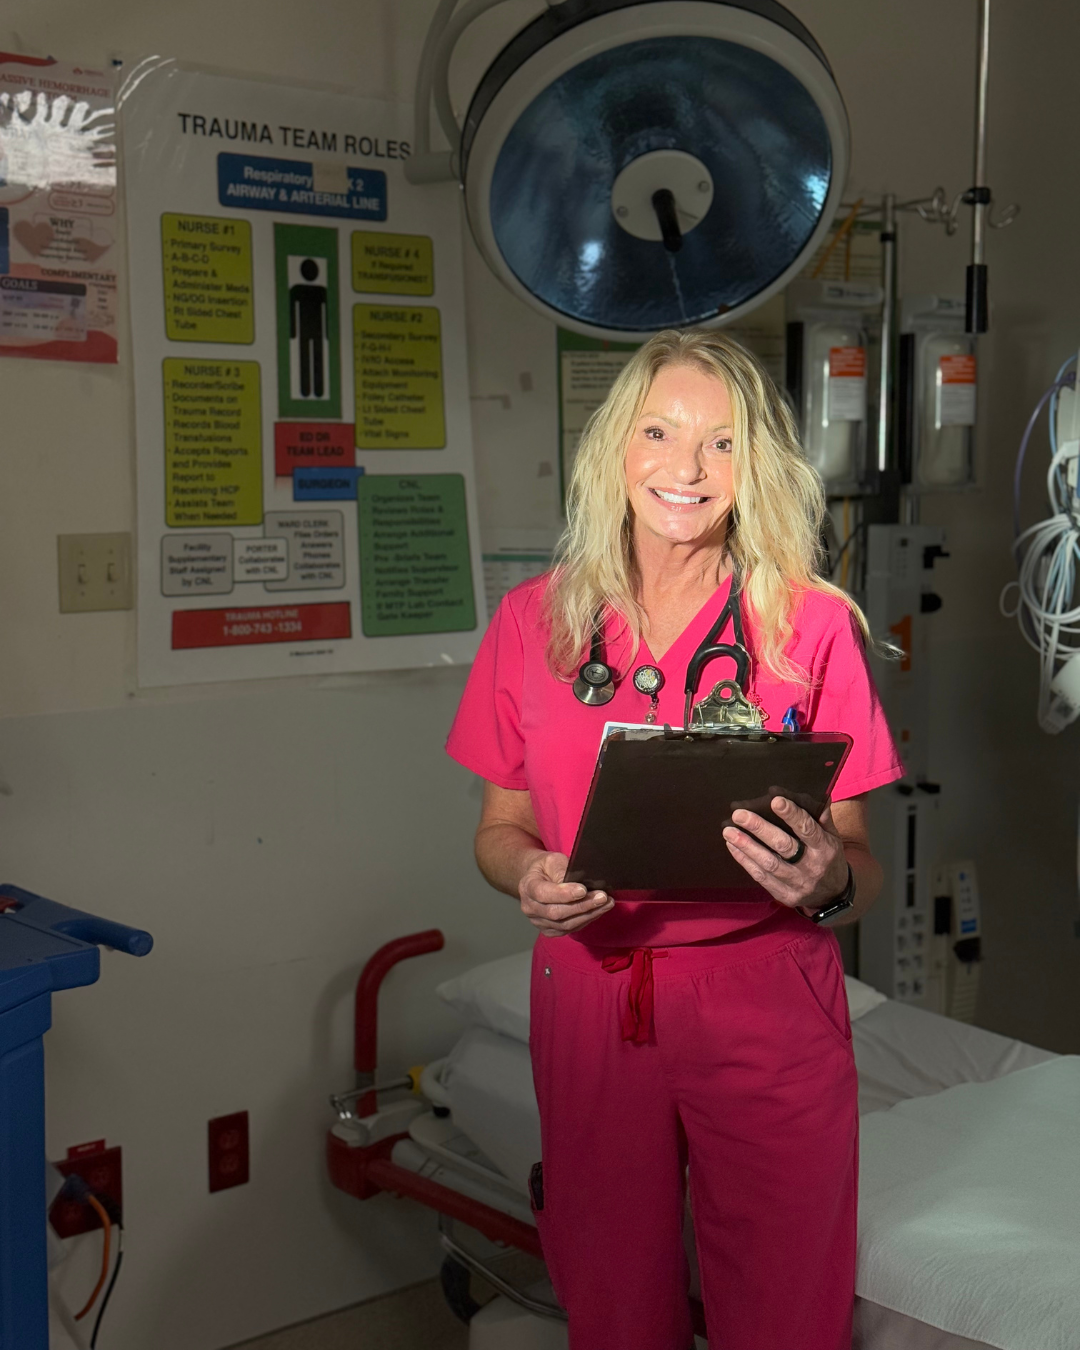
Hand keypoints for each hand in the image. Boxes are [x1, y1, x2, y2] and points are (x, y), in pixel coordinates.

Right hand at [518, 851, 614, 936]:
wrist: (539, 879)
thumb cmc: (547, 868)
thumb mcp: (552, 860)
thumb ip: (561, 870)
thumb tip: (578, 882)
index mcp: (527, 887)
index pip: (544, 894)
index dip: (564, 894)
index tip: (583, 890)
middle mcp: (530, 908)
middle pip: (556, 913)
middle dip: (582, 905)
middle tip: (602, 897)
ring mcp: (539, 922)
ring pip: (565, 924)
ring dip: (588, 914)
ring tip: (606, 903)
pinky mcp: (550, 930)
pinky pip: (570, 929)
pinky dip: (586, 920)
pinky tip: (598, 911)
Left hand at [722, 798, 848, 912]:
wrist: (833, 895)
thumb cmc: (829, 858)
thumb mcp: (833, 837)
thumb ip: (822, 818)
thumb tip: (813, 796)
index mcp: (825, 848)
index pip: (807, 829)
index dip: (792, 815)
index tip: (775, 800)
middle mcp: (811, 866)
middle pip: (783, 846)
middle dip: (759, 828)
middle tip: (739, 814)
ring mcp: (797, 883)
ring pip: (768, 863)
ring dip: (746, 846)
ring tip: (728, 830)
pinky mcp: (784, 895)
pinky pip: (761, 877)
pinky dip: (744, 860)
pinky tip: (733, 846)